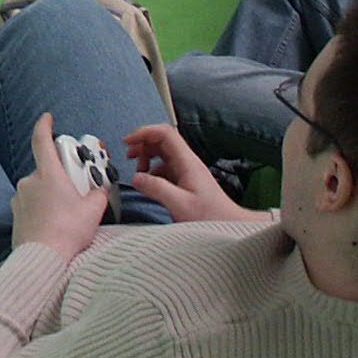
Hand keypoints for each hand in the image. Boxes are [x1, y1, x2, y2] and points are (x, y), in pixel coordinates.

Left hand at [11, 114, 107, 259]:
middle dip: (62, 177)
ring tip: (69, 213)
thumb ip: (98, 194)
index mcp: (48, 174)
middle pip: (48, 170)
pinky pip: (32, 205)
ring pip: (40, 189)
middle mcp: (30, 182)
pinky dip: (43, 209)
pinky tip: (55, 224)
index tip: (47, 118)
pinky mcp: (17, 215)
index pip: (41, 140)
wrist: (43, 258)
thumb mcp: (93, 210)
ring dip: (52, 194)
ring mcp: (20, 199)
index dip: (44, 125)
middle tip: (78, 189)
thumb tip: (100, 192)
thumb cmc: (67, 231)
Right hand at [122, 124, 258, 223]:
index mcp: (187, 163)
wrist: (229, 225)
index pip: (165, 134)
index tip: (129, 141)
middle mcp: (187, 163)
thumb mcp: (179, 204)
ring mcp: (187, 172)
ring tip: (138, 171)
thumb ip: (156, 189)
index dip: (144, 133)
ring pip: (162, 155)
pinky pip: (165, 170)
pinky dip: (153, 173)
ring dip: (147, 159)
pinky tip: (149, 184)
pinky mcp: (185, 182)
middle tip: (129, 155)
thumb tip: (137, 178)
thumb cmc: (211, 217)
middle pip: (162, 141)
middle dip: (143, 144)